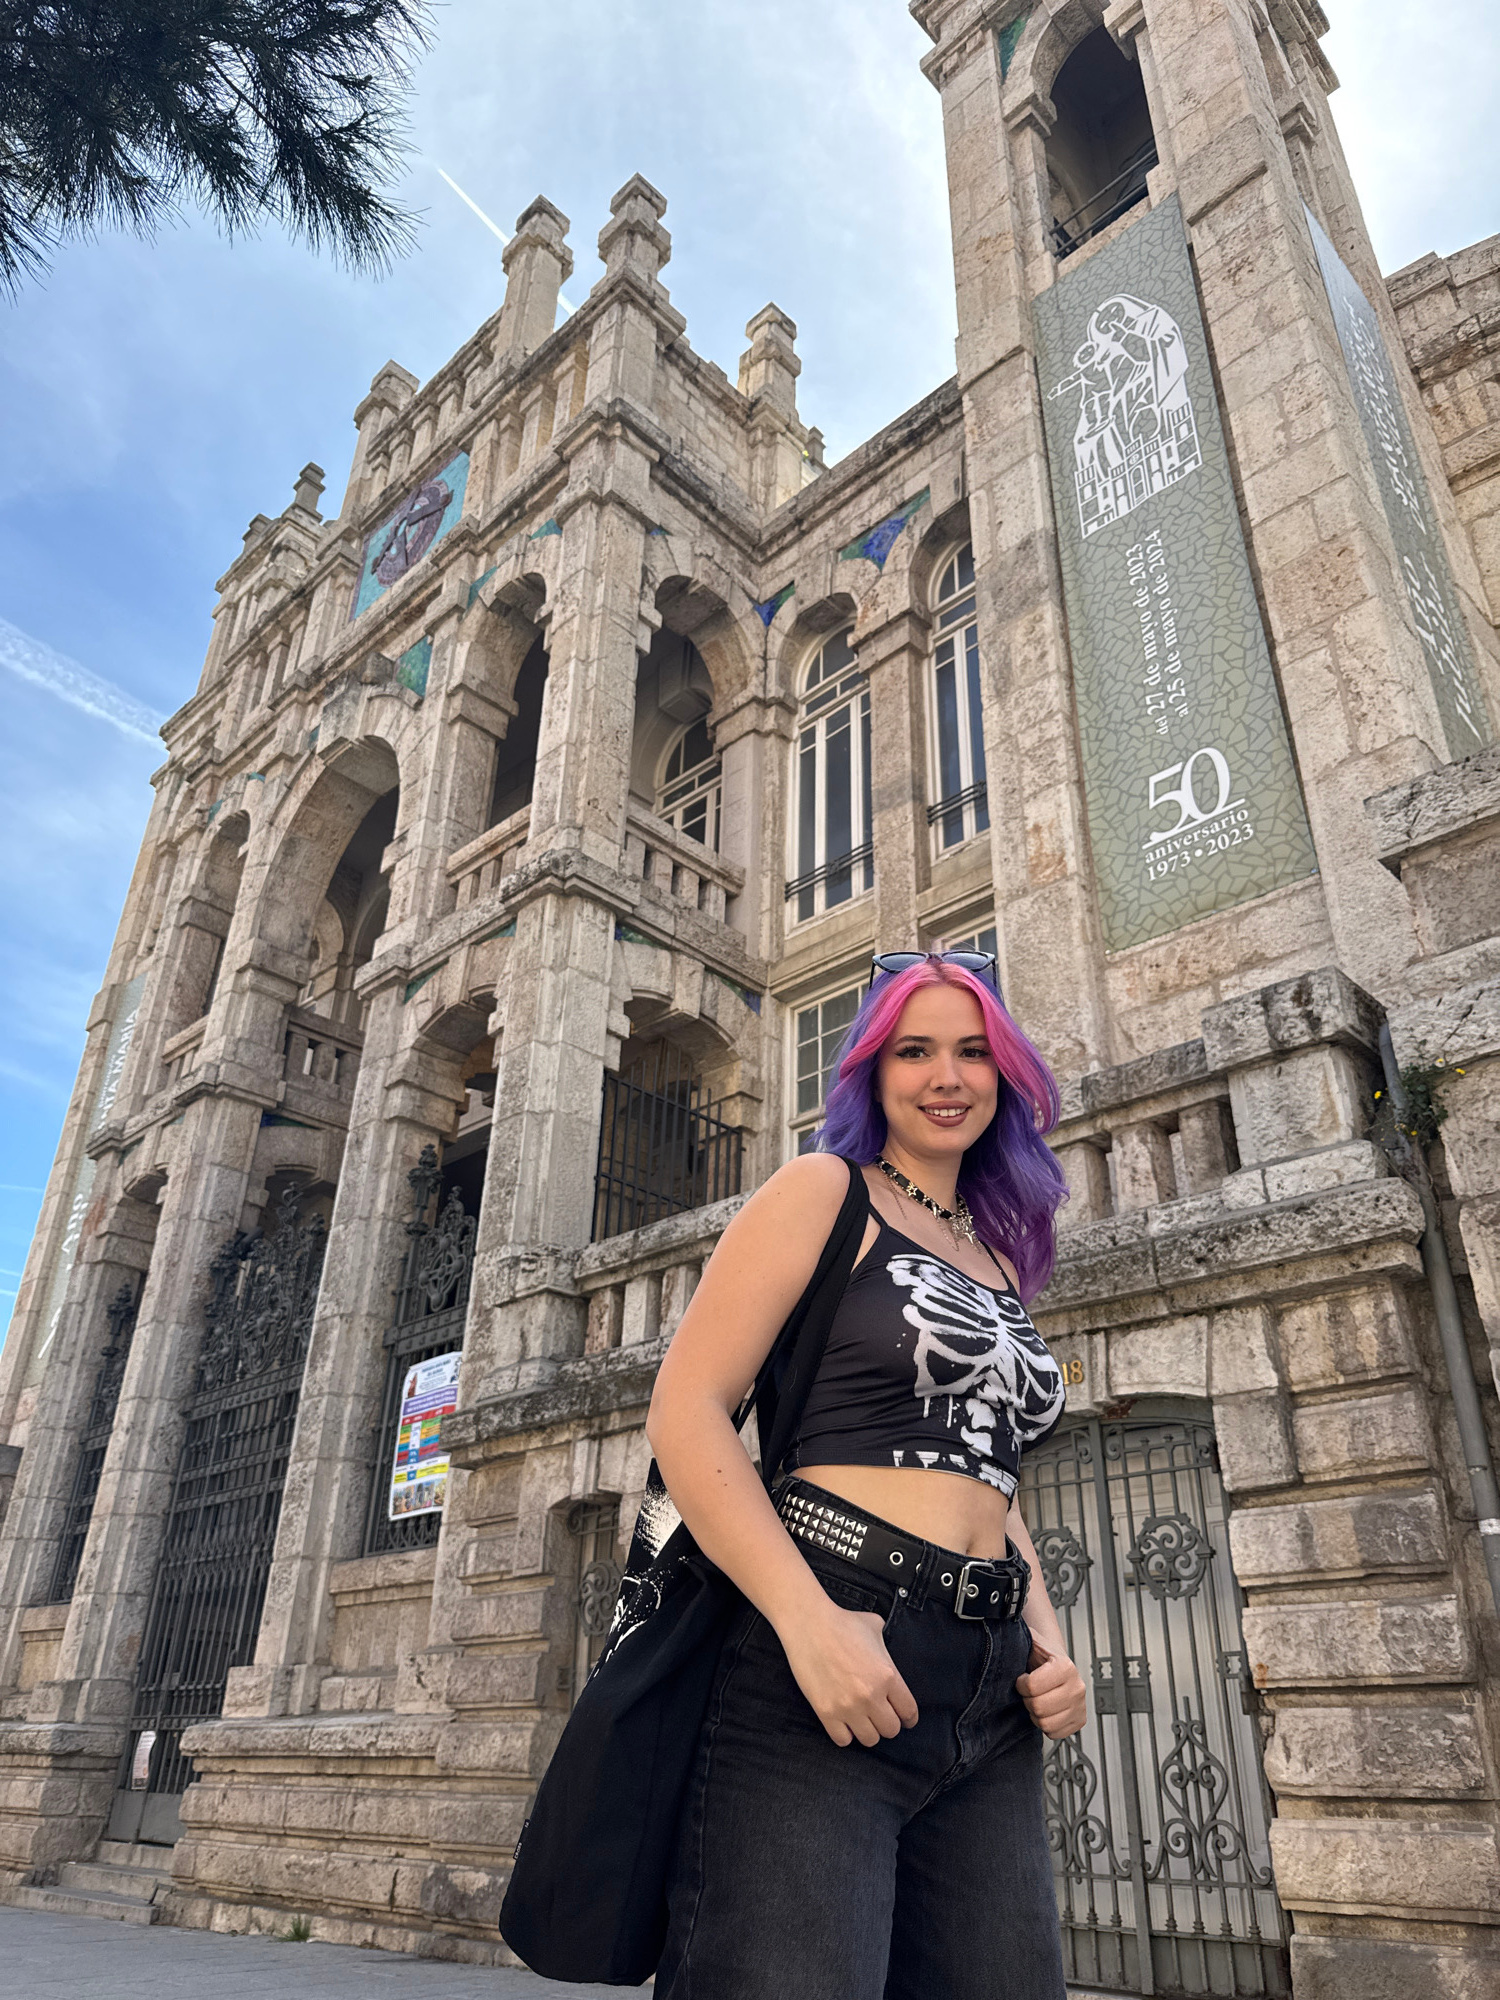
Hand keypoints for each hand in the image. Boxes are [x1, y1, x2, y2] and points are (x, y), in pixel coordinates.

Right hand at [778, 1599, 919, 1748]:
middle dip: (887, 1723)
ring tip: (861, 1720)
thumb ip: (887, 1648)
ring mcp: (848, 1707)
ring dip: (867, 1730)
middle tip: (879, 1715)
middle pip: (891, 1730)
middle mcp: (871, 1695)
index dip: (908, 1717)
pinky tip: (843, 1721)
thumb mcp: (875, 1628)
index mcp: (887, 1675)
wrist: (809, 1625)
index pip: (908, 1711)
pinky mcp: (826, 1713)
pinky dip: (845, 1734)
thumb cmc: (841, 1623)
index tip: (904, 1718)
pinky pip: (843, 1740)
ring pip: (869, 1739)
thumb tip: (889, 1653)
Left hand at [1017, 1634, 1086, 1738]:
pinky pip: (1054, 1733)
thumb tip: (1001, 1620)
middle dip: (1027, 1699)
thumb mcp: (1030, 1641)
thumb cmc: (1040, 1656)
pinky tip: (1046, 1711)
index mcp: (1065, 1666)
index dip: (1020, 1684)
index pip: (1031, 1686)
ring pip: (1045, 1723)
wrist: (1056, 1665)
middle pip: (1038, 1707)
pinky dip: (1045, 1725)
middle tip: (1029, 1691)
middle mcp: (1077, 1687)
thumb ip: (1018, 1634)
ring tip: (1038, 1699)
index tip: (1022, 1678)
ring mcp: (1080, 1706)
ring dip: (1035, 1714)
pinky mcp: (1079, 1721)